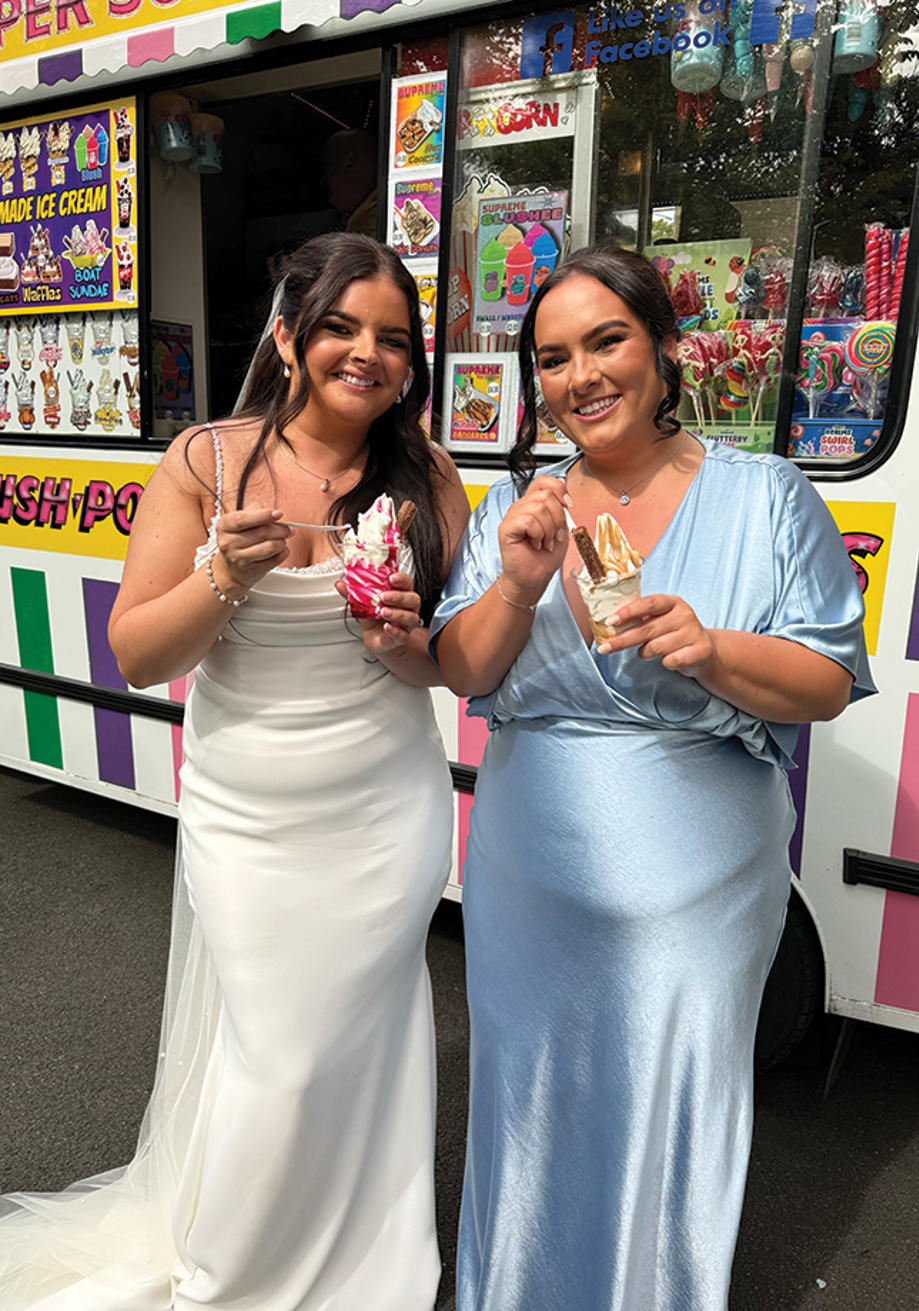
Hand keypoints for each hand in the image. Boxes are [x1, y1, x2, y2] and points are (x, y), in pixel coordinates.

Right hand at [214, 507, 290, 591]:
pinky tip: (280, 550)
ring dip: (282, 542)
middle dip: (281, 529)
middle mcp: (228, 543)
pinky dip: (283, 552)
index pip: (243, 519)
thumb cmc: (239, 540)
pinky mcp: (252, 571)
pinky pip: (276, 559)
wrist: (232, 568)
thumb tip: (275, 515)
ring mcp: (239, 559)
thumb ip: (255, 512)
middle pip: (262, 532)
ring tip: (282, 540)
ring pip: (270, 547)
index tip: (278, 514)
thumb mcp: (240, 522)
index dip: (263, 515)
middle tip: (288, 529)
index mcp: (224, 526)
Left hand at [334, 572, 423, 654]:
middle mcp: (407, 608)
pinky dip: (395, 631)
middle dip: (399, 597)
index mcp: (400, 594)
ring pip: (411, 617)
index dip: (402, 579)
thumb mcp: (362, 602)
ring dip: (397, 614)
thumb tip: (340, 584)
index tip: (392, 578)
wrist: (373, 636)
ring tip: (383, 612)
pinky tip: (387, 627)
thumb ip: (353, 593)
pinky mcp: (402, 637)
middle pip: (413, 599)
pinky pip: (403, 634)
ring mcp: (406, 623)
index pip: (407, 583)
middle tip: (384, 596)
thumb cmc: (373, 616)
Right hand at [497, 475, 567, 604]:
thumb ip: (561, 511)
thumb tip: (565, 500)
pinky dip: (538, 533)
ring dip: (548, 529)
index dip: (559, 489)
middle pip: (545, 495)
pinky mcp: (506, 528)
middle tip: (554, 535)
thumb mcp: (560, 529)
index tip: (568, 505)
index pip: (545, 481)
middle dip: (558, 517)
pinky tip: (535, 543)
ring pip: (538, 507)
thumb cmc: (544, 557)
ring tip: (544, 541)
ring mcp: (512, 516)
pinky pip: (528, 520)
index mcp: (533, 504)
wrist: (534, 578)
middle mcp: (521, 507)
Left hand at [596, 593, 715, 676]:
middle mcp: (685, 614)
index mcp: (673, 602)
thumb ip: (641, 619)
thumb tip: (610, 624)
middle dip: (623, 640)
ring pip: (656, 647)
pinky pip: (671, 661)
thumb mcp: (660, 620)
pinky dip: (664, 663)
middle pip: (647, 629)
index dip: (628, 612)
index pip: (648, 603)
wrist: (704, 650)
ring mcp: (694, 632)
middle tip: (605, 648)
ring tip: (647, 652)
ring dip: (645, 653)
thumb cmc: (673, 633)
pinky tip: (668, 659)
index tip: (611, 622)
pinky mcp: (700, 651)